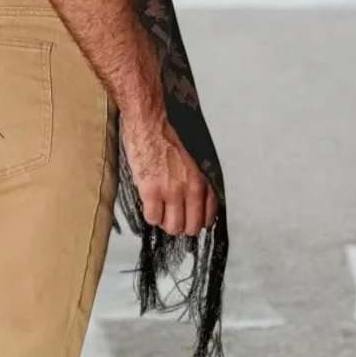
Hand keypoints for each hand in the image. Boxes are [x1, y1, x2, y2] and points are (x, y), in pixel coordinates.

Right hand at [121, 111, 217, 236]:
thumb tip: (195, 210)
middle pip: (190, 228)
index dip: (196, 222)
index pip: (208, 219)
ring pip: (172, 227)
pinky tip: (148, 203)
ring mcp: (170, 191)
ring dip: (164, 222)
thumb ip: (195, 187)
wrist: (148, 128)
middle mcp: (188, 189)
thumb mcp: (190, 165)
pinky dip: (150, 215)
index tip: (189, 219)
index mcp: (200, 182)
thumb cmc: (165, 143)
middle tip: (170, 215)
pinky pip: (153, 219)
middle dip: (180, 225)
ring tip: (159, 209)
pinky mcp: (151, 191)